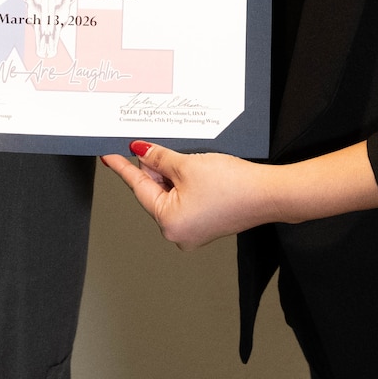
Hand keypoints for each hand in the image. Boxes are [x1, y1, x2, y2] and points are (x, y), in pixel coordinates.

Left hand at [101, 141, 274, 248]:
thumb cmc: (233, 185)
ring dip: (169, 174)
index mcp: (169, 223)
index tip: (109, 157)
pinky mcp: (206, 224)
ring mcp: (193, 231)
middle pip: (154, 193)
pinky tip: (187, 167)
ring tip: (175, 155)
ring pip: (170, 195)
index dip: (123, 168)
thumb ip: (158, 158)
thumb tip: (140, 152)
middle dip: (152, 169)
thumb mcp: (187, 165)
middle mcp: (178, 233)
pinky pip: (184, 201)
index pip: (138, 188)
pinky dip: (182, 183)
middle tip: (147, 145)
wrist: (269, 194)